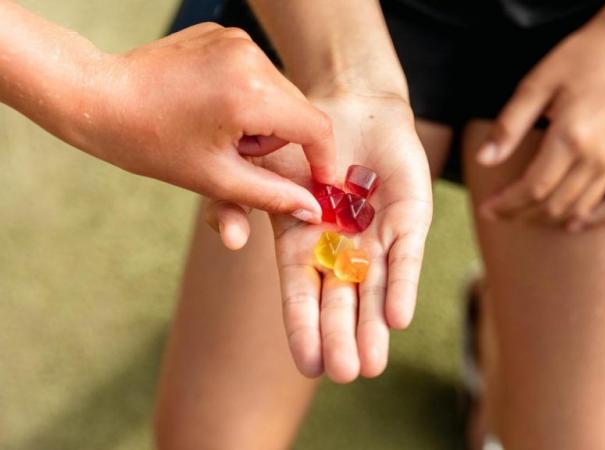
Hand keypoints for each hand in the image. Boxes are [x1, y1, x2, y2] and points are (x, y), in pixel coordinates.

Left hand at [68, 23, 334, 241]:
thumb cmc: (152, 144)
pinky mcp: (223, 34)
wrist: (100, 97)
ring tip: (222, 130)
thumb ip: (272, 196)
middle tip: (241, 155)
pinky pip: (258, 72)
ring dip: (265, 118)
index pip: (315, 128)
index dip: (324, 159)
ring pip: (280, 91)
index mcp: (251, 94)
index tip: (320, 182)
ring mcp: (236, 40)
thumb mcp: (216, 179)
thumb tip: (312, 210)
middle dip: (281, 140)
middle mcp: (250, 58)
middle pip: (299, 110)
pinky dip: (248, 95)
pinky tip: (212, 106)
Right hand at [238, 93, 431, 381]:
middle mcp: (342, 249)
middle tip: (346, 373)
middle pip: (341, 300)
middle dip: (342, 337)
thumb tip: (231, 239)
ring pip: (375, 288)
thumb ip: (233, 201)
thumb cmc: (297, 140)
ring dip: (373, 325)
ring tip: (371, 364)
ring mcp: (376, 236)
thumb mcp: (256, 170)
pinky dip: (401, 284)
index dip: (304, 328)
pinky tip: (397, 318)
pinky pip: (405, 255)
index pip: (302, 296)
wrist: (347, 103)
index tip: (308, 366)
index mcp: (304, 246)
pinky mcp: (409, 219)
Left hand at [477, 23, 604, 230]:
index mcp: (570, 137)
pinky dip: (594, 218)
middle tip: (497, 212)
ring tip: (523, 214)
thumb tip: (484, 160)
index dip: (506, 205)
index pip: (533, 189)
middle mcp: (597, 156)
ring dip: (548, 218)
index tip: (486, 210)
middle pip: (553, 205)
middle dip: (520, 214)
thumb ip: (509, 126)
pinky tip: (573, 221)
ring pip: (579, 209)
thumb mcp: (535, 84)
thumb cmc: (580, 60)